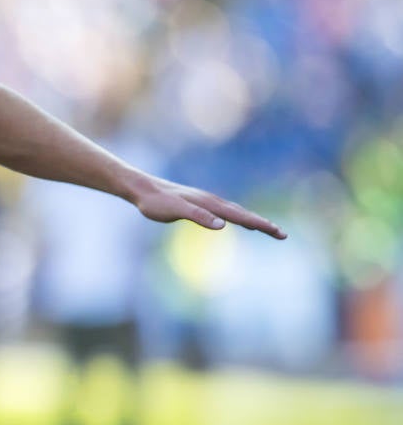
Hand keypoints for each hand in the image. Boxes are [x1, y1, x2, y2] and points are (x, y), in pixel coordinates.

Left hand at [131, 176, 286, 238]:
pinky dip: (237, 217)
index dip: (260, 224)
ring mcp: (206, 201)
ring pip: (235, 212)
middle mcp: (211, 201)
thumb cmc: (155, 202)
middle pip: (243, 214)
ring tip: (268, 228)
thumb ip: (198, 217)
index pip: (240, 216)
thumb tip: (222, 225)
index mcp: (209, 204)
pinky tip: (238, 221)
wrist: (141, 188)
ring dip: (253, 220)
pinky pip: (224, 211)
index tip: (278, 232)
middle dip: (263, 224)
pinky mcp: (198, 204)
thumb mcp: (175, 211)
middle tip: (283, 235)